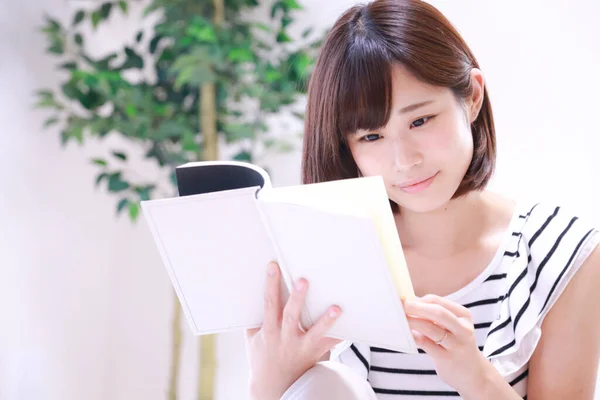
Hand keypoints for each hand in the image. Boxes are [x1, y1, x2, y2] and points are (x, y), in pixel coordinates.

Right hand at [245, 262, 342, 399]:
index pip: (269, 304)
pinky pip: (330, 344)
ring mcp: (301, 347)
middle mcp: (285, 339)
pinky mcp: (315, 354)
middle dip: (296, 298)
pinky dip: (340, 334)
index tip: (274, 266)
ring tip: (336, 307)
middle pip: (291, 316)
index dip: (270, 285)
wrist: (273, 388)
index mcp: (269, 331)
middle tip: (303, 280)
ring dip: (325, 320)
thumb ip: (256, 318)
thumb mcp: (253, 339)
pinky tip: (352, 325)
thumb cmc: (263, 358)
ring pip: (315, 333)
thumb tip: (255, 291)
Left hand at [403, 295, 489, 395]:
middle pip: (437, 312)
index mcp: (463, 315)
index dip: (418, 300)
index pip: (437, 301)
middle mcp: (463, 329)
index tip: (404, 300)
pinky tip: (407, 334)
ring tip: (400, 320)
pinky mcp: (447, 359)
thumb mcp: (454, 326)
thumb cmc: (456, 344)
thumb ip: (435, 315)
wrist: (474, 374)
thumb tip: (409, 302)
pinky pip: (426, 344)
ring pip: (430, 328)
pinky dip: (414, 336)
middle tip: (400, 306)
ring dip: (412, 321)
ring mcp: (456, 345)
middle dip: (416, 307)